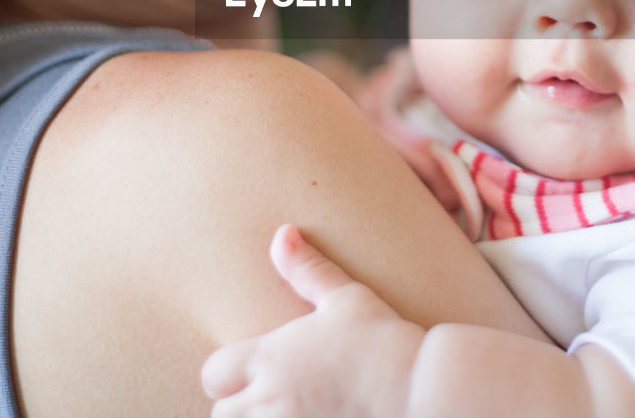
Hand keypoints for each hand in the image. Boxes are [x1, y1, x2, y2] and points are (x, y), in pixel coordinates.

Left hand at [201, 225, 424, 417]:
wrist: (420, 390)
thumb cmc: (383, 341)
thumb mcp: (346, 298)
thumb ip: (308, 270)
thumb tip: (282, 234)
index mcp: (270, 358)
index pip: (214, 372)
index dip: (228, 373)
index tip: (254, 372)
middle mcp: (269, 401)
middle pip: (221, 414)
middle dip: (239, 407)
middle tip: (269, 399)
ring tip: (285, 412)